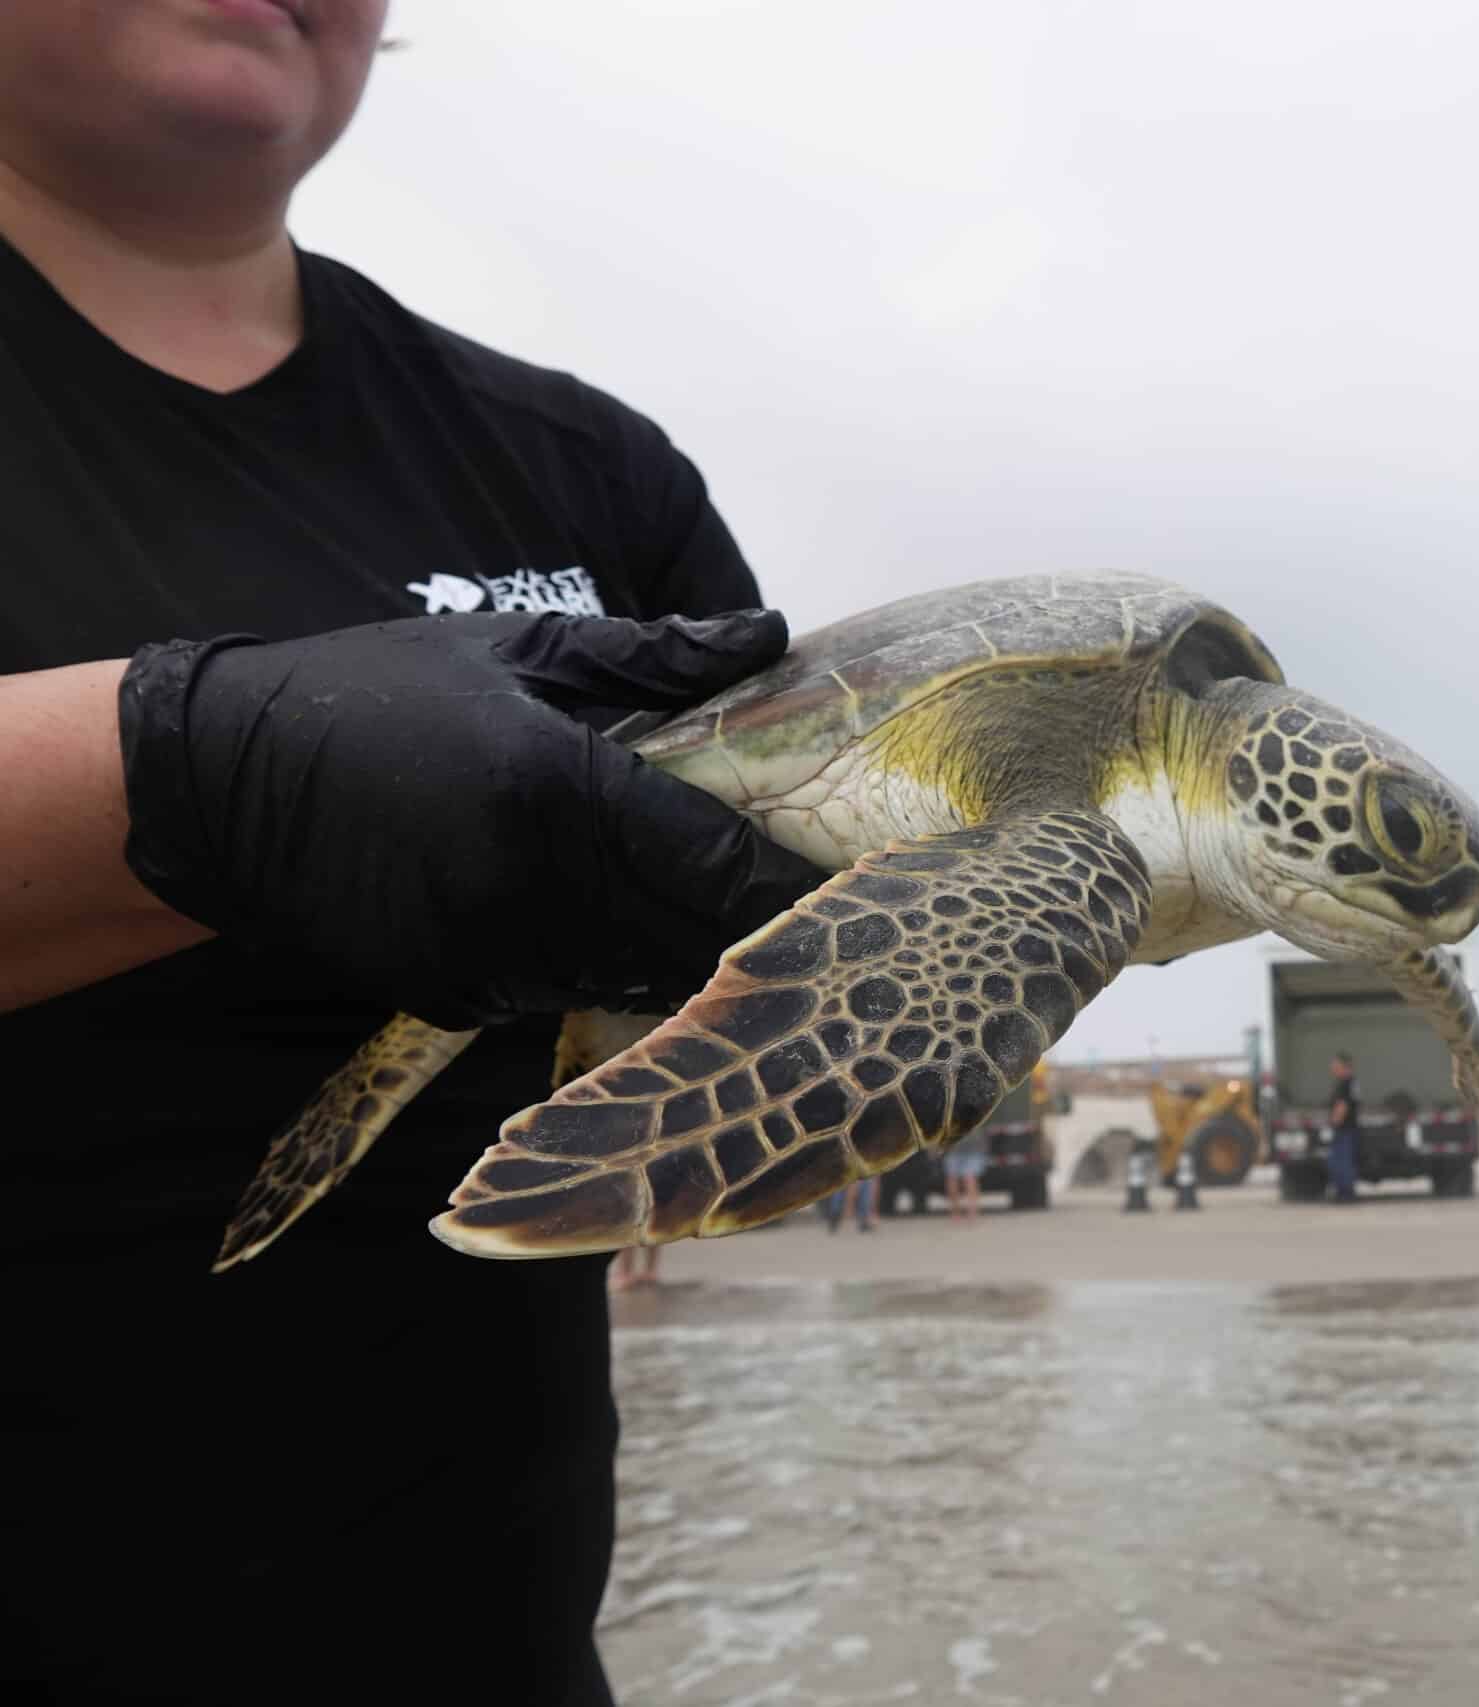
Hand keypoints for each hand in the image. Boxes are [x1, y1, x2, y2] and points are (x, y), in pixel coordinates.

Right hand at [120, 610, 828, 1028]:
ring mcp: (491, 952)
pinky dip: (609, 966)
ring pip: (641, 978)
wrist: (215, 783)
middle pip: (699, 941)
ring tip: (747, 927)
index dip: (803, 885)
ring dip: (690, 953)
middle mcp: (532, 887)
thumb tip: (767, 632)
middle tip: (839, 919)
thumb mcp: (520, 650)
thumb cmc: (378, 695)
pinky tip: (624, 925)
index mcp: (560, 789)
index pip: (722, 862)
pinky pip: (569, 992)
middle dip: (768, 935)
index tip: (875, 885)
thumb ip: (656, 656)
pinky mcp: (457, 997)